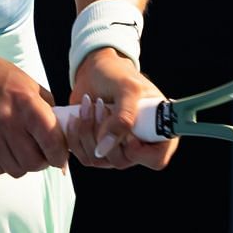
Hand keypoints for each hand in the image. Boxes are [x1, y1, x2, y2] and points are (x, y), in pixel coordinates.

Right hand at [0, 50, 68, 178]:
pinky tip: (4, 149)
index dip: (60, 154)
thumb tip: (62, 130)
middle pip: (34, 162)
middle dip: (42, 162)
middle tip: (41, 153)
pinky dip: (5, 164)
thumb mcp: (26, 82)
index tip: (60, 155)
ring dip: (23, 164)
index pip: (51, 140)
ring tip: (21, 150)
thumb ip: (46, 106)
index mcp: (24, 102)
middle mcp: (6, 122)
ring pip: (16, 170)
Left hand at [67, 48, 177, 171]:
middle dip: (104, 131)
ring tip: (89, 104)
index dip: (140, 152)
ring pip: (99, 159)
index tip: (127, 132)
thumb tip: (105, 148)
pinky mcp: (96, 148)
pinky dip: (76, 135)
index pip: (156, 159)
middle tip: (102, 105)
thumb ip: (123, 118)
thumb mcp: (127, 89)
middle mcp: (138, 144)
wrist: (95, 71)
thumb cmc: (118, 75)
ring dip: (88, 130)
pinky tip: (77, 115)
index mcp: (157, 130)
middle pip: (121, 161)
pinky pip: (83, 155)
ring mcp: (116, 149)